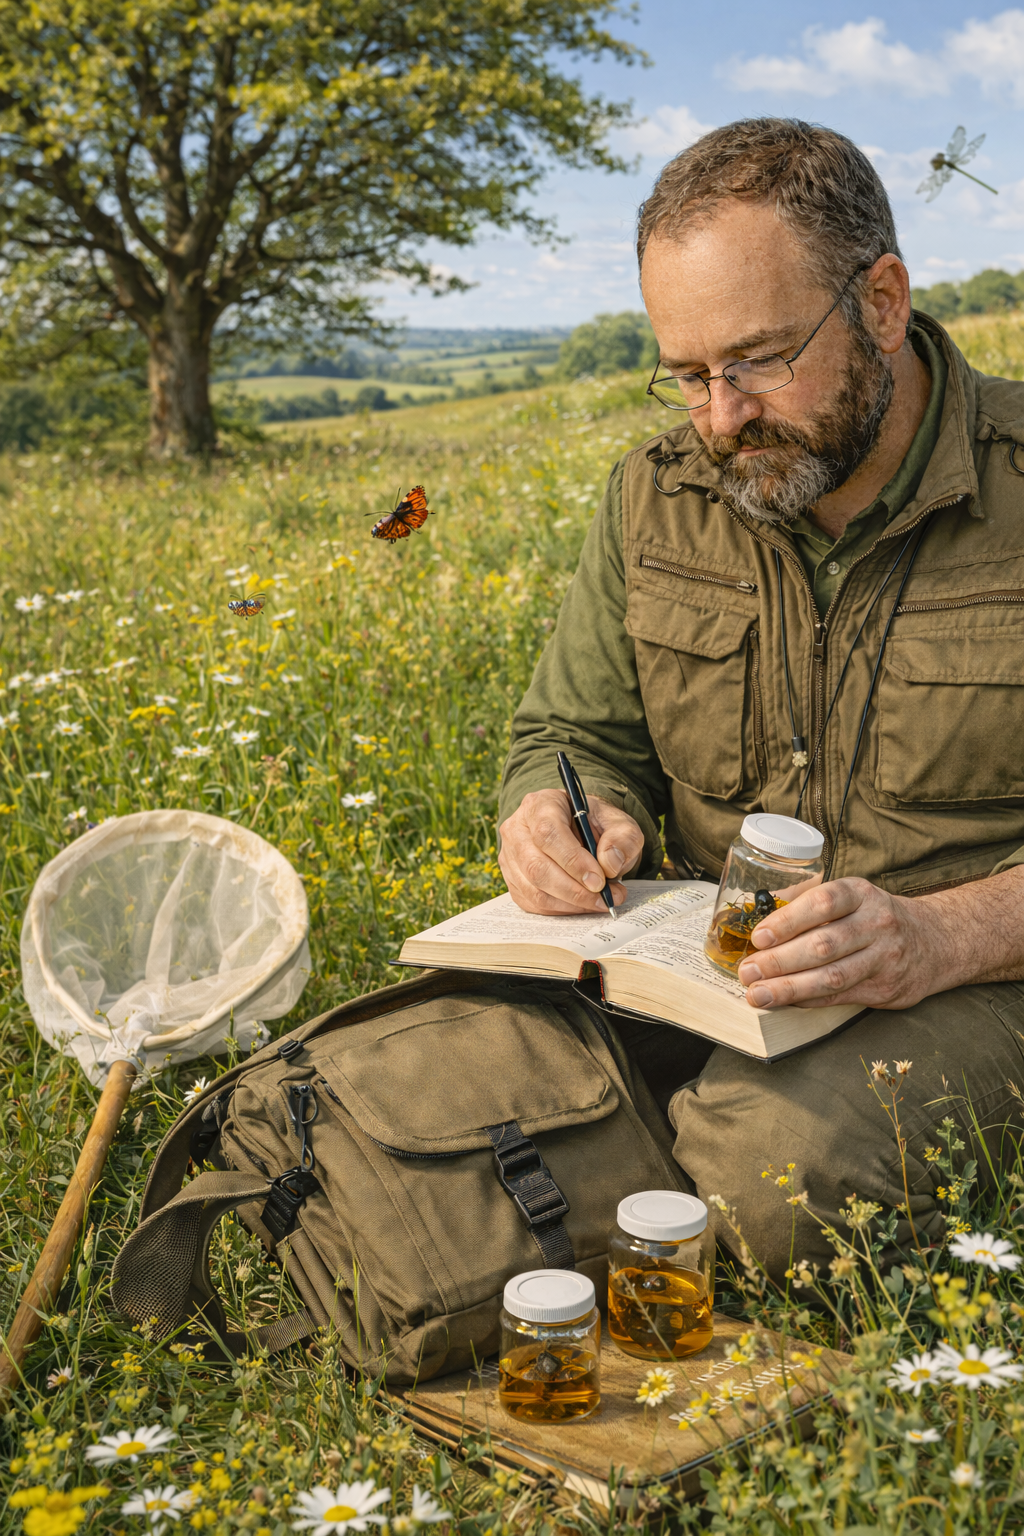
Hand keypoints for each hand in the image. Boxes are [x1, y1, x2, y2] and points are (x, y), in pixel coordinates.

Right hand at [498, 789, 644, 912]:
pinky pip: (533, 903)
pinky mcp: (512, 880)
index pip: (548, 833)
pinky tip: (582, 904)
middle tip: (605, 897)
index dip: (572, 860)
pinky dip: (561, 910)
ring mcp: (510, 856)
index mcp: (541, 804)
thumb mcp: (619, 823)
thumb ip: (622, 839)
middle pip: (536, 866)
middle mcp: (517, 828)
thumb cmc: (596, 825)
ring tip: (600, 901)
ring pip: (533, 890)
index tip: (599, 880)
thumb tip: (609, 864)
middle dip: (573, 890)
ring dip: (570, 903)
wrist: (581, 831)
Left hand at [735, 877, 940, 1010]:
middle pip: (823, 945)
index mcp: (861, 894)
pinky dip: (808, 1000)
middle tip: (748, 971)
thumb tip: (759, 905)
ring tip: (758, 994)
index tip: (758, 937)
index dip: (788, 920)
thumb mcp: (849, 895)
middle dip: (780, 961)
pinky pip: (839, 997)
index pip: (822, 903)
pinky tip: (784, 1001)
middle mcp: (877, 924)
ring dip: (790, 988)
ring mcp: (884, 958)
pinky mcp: (885, 989)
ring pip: (831, 976)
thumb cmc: (874, 915)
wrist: (933, 942)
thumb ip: (805, 897)